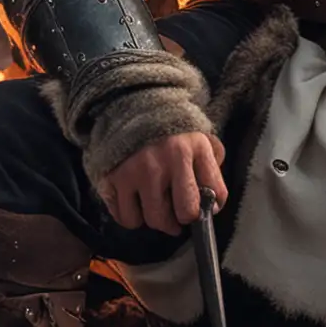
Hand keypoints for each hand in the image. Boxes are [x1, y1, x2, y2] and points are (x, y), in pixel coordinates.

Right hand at [98, 131, 227, 234]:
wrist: (133, 106)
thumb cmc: (173, 132)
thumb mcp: (201, 140)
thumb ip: (212, 170)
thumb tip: (212, 206)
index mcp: (191, 149)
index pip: (210, 196)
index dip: (206, 210)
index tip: (201, 208)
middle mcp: (163, 161)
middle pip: (180, 215)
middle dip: (181, 220)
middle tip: (177, 215)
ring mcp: (135, 171)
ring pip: (150, 220)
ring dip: (155, 219)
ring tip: (156, 206)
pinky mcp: (112, 178)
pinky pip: (125, 217)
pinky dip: (131, 217)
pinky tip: (137, 204)